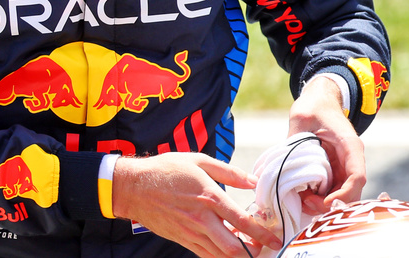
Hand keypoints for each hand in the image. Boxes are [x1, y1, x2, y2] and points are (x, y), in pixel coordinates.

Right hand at [113, 153, 281, 257]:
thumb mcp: (198, 160)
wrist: (134, 187)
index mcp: (209, 197)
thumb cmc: (166, 169)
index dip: (262, 233)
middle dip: (252, 251)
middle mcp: (201, 219)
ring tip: (248, 249)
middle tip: (263, 247)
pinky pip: (205, 255)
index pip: (242, 222)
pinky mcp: (182, 239)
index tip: (275, 237)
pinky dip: (219, 256)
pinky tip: (226, 248)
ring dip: (237, 255)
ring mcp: (190, 232)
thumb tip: (253, 181)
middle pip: (233, 248)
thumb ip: (228, 172)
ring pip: (220, 255)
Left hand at [289, 75, 365, 213]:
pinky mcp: (335, 169)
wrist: (320, 101)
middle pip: (352, 192)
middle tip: (307, 203)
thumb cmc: (312, 107)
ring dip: (324, 202)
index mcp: (350, 145)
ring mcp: (344, 165)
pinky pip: (332, 189)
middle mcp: (351, 158)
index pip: (357, 176)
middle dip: (331, 203)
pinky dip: (320, 196)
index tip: (323, 201)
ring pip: (342, 193)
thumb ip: (295, 140)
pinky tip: (303, 195)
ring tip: (302, 200)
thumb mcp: (301, 118)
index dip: (343, 194)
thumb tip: (285, 164)